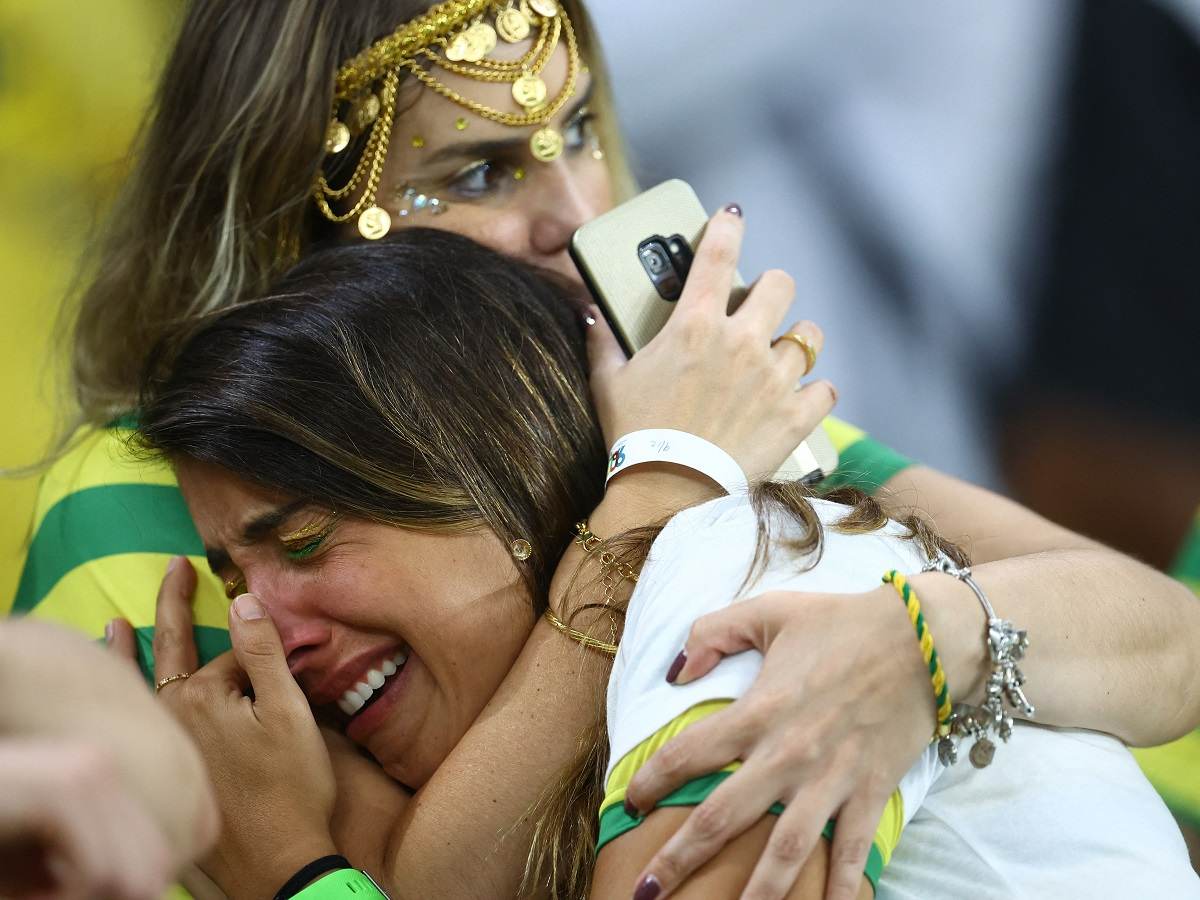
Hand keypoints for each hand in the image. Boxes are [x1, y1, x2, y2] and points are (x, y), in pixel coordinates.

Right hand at [0, 739, 173, 899]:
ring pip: (128, 876)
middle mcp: (102, 769)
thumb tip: (146, 893)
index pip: (157, 856)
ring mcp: (85, 774)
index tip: (67, 899)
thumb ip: (89, 872)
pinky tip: (25, 897)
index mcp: (104, 780)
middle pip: (151, 868)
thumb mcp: (37, 862)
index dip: (124, 895)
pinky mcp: (59, 792)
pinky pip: (96, 870)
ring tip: (32, 898)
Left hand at [114, 557, 337, 896]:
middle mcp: (171, 718)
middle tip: (174, 568)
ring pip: (142, 685)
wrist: (275, 861)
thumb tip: (244, 600)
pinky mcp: (166, 772)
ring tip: (112, 627)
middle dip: (171, 605)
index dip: (257, 647)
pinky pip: (138, 719)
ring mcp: (164, 746)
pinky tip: (125, 694)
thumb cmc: (291, 788)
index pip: (229, 653)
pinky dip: (126, 695)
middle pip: (171, 651)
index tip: (276, 643)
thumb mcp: (289, 712)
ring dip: (128, 653)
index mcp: (200, 699)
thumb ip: (264, 653)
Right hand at [586, 206, 836, 482]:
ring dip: (797, 342)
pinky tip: (797, 399)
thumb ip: (601, 340)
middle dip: (772, 290)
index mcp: (694, 324)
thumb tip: (591, 312)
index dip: (728, 226)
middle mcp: (741, 341)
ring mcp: (773, 378)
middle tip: (759, 308)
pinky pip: (825, 388)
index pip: (719, 252)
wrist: (667, 493)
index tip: (733, 217)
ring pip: (810, 335)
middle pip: (781, 284)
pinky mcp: (795, 415)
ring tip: (781, 357)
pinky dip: (814, 393)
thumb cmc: (634, 437)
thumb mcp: (608, 383)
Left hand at [622, 586, 933, 899]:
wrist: (925, 636)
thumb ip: (712, 633)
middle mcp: (789, 753)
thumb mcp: (768, 612)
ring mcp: (832, 779)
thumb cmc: (842, 622)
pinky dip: (842, 890)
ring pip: (785, 851)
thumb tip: (674, 671)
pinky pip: (853, 852)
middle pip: (722, 817)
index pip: (688, 753)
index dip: (651, 780)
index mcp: (759, 710)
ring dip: (754, 892)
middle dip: (680, 858)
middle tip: (648, 891)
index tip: (629, 802)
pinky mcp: (871, 792)